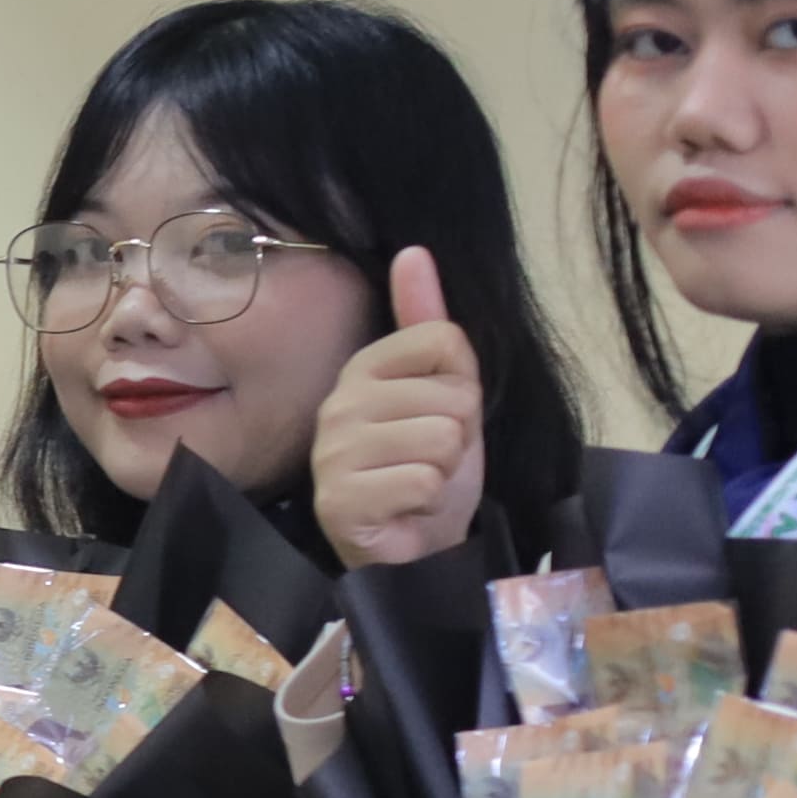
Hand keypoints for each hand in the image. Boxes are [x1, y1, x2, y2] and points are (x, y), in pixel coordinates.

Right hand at [311, 247, 490, 570]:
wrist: (415, 546)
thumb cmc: (429, 466)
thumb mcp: (444, 392)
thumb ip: (428, 325)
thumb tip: (413, 251)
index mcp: (363, 368)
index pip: (445, 341)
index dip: (464, 385)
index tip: (441, 415)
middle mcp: (338, 404)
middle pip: (451, 394)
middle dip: (458, 434)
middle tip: (431, 460)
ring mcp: (333, 454)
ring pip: (441, 437)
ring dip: (446, 470)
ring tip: (420, 483)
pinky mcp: (340, 499)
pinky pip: (423, 479)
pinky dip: (429, 501)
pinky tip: (407, 509)